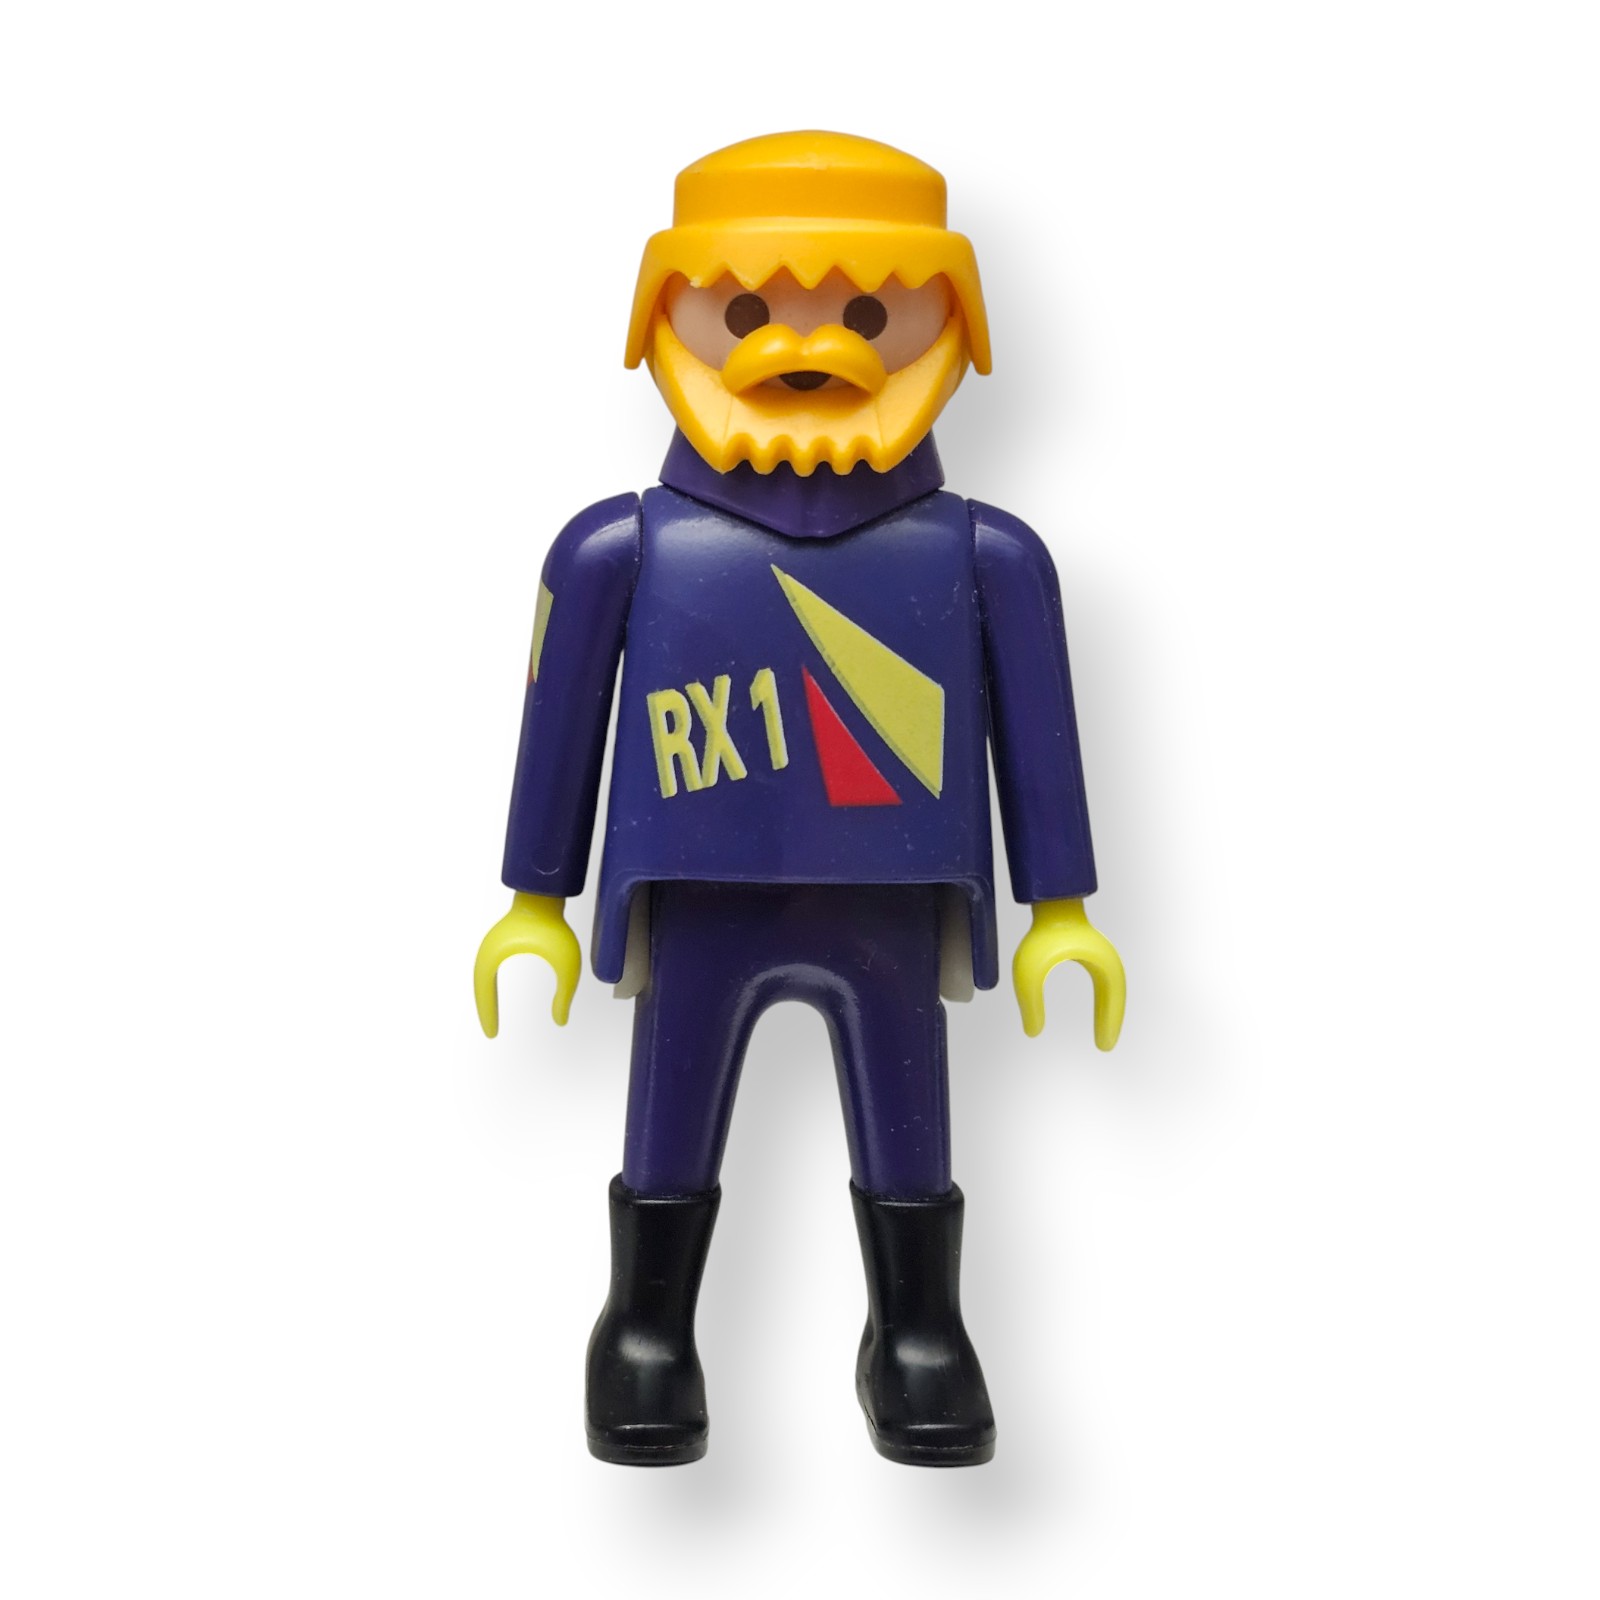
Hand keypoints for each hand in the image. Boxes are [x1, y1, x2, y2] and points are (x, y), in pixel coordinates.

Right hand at [474, 892, 581, 1036]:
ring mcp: (493, 944)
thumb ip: (565, 994)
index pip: (484, 991)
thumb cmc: (554, 925)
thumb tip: (561, 1020)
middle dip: (484, 1009)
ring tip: (491, 1017)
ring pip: (482, 977)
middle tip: (491, 1031)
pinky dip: (490, 985)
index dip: (487, 1014)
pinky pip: (490, 968)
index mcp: (495, 955)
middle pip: (480, 986)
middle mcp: (489, 950)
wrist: (546, 896)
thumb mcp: (566, 964)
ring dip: (486, 997)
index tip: (492, 1033)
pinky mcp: (500, 940)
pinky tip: (497, 994)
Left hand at [1012, 898, 1125, 1049]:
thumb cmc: (1041, 933)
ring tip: (1103, 1033)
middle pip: (1115, 996)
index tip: (1104, 1045)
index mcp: (1100, 964)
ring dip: (1109, 1010)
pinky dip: (1104, 1000)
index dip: (1110, 1023)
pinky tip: (1097, 1013)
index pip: (1113, 999)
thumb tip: (1032, 1031)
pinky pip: (1103, 982)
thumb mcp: (1030, 971)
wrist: (1048, 905)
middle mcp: (1105, 960)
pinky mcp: (1091, 952)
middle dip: (1112, 1020)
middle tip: (1105, 1044)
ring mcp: (1099, 955)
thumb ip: (1030, 1001)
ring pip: (1111, 990)